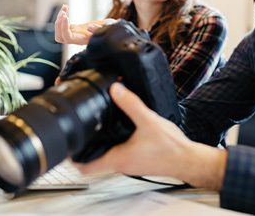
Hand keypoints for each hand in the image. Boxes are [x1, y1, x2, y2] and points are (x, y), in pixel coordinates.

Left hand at [54, 4, 115, 44]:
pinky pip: (63, 23)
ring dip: (59, 17)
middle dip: (58, 25)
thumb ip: (100, 29)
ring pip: (60, 30)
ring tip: (65, 7)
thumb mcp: (108, 28)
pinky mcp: (74, 28)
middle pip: (59, 37)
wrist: (111, 30)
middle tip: (64, 13)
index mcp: (83, 40)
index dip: (64, 28)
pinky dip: (63, 14)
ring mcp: (74, 33)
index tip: (66, 16)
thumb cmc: (111, 29)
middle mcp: (77, 39)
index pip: (68, 38)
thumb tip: (90, 27)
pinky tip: (66, 7)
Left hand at [76, 83, 227, 189]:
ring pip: (105, 155)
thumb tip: (115, 89)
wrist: (188, 160)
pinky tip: (119, 129)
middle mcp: (121, 163)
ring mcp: (128, 163)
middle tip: (78, 129)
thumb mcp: (148, 121)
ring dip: (98, 143)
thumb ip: (131, 104)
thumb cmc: (171, 149)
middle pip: (92, 160)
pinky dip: (113, 142)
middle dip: (83, 145)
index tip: (66, 143)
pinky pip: (118, 152)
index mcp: (118, 158)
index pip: (85, 166)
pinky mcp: (137, 159)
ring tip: (95, 126)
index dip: (72, 155)